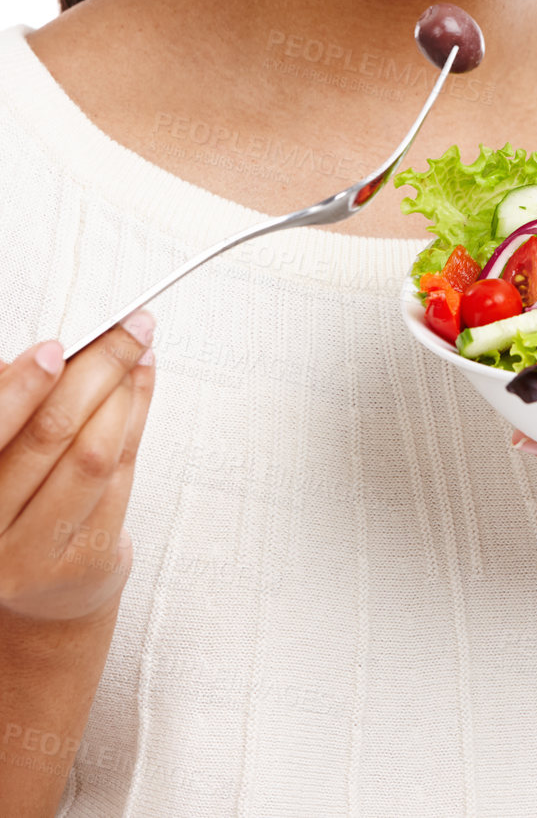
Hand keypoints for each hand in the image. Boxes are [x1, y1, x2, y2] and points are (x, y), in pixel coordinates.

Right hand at [0, 314, 156, 623]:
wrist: (42, 590)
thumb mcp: (3, 449)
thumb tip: (58, 352)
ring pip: (93, 455)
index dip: (22, 387)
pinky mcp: (83, 564)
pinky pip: (121, 478)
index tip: (58, 348)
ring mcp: (33, 557)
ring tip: (138, 356)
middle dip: (98, 370)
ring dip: (124, 394)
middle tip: (131, 330)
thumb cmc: (18, 499)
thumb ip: (17, 403)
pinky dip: (136, 422)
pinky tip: (140, 391)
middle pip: (51, 434)